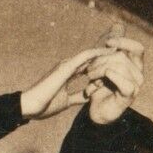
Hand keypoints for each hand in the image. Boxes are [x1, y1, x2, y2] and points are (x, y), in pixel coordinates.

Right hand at [20, 26, 144, 123]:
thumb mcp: (66, 102)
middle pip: (91, 56)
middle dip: (106, 52)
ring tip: (120, 45)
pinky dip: (98, 53)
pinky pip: (85, 56)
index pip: (87, 66)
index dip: (101, 63)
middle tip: (122, 47)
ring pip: (90, 54)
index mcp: (67, 74)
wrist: (30, 107)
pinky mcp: (66, 66)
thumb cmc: (43, 106)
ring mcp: (67, 65)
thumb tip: (88, 97)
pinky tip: (109, 51)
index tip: (115, 62)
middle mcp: (68, 66)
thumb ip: (77, 97)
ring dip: (105, 50)